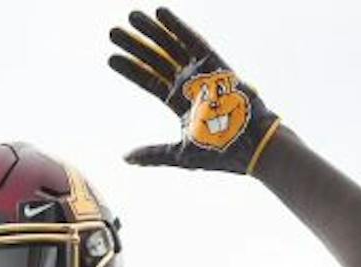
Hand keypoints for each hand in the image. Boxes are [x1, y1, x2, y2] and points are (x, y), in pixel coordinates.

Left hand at [107, 8, 281, 173]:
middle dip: (135, 44)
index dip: (130, 69)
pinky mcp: (215, 64)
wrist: (249, 147)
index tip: (111, 57)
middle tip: (113, 31)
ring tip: (131, 16)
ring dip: (152, 31)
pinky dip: (177, 26)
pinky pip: (193, 41)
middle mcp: (188, 83)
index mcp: (179, 102)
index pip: (149, 80)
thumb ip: (153, 154)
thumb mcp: (179, 154)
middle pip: (155, 59)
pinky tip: (160, 12)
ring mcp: (201, 72)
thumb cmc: (221, 152)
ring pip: (170, 46)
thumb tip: (126, 158)